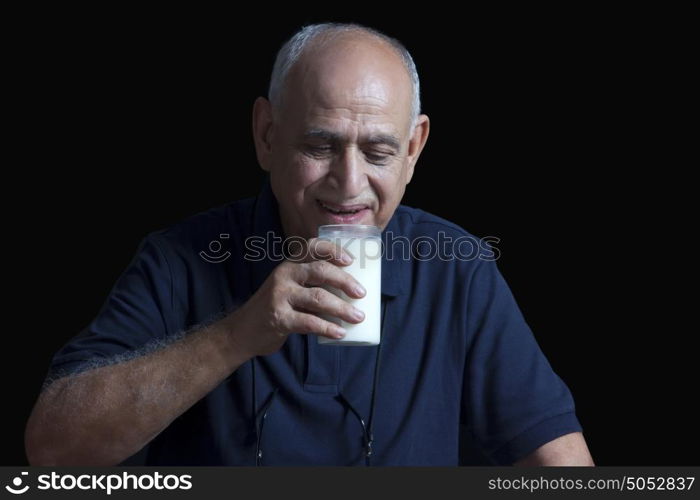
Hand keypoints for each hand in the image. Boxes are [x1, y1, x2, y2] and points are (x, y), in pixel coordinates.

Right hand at [225, 238, 366, 356]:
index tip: (351, 260)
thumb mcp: (289, 287)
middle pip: (320, 271)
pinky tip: (340, 333)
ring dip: (342, 308)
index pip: (312, 247)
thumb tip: (351, 291)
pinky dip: (328, 328)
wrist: (243, 330)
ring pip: (318, 298)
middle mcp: (284, 275)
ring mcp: (280, 296)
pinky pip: (309, 322)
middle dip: (345, 281)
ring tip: (358, 316)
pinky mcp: (279, 318)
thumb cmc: (276, 308)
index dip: (333, 250)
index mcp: (290, 265)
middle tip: (362, 293)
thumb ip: (311, 285)